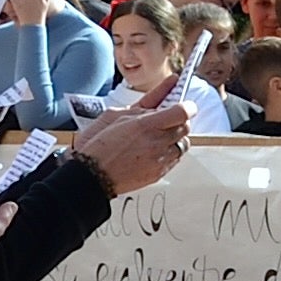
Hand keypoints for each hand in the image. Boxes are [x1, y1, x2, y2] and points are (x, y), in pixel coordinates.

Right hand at [72, 101, 190, 194]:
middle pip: (185, 128)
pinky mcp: (159, 173)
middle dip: (180, 121)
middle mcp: (157, 143)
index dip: (187, 107)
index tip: (186, 105)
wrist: (93, 175)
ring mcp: (160, 160)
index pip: (182, 112)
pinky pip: (175, 159)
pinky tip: (156, 151)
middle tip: (170, 120)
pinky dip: (170, 152)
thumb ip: (141, 110)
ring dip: (176, 138)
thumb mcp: (117, 117)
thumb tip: (158, 107)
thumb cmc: (100, 146)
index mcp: (146, 125)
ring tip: (160, 137)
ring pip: (183, 144)